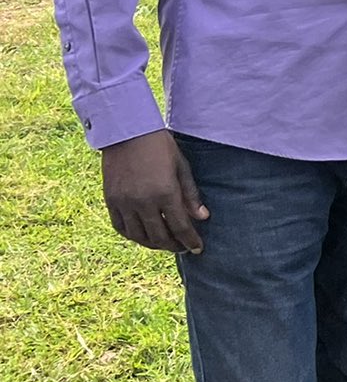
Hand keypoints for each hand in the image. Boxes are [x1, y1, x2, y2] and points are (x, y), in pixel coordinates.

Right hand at [101, 131, 207, 252]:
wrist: (127, 133)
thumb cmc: (160, 146)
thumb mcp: (181, 167)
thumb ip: (190, 194)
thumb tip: (202, 217)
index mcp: (165, 193)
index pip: (180, 227)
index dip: (190, 241)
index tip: (198, 249)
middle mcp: (143, 202)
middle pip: (159, 236)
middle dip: (174, 246)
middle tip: (183, 247)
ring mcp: (124, 203)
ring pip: (139, 236)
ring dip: (153, 244)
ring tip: (165, 243)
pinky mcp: (110, 201)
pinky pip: (121, 227)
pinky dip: (133, 236)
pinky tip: (143, 236)